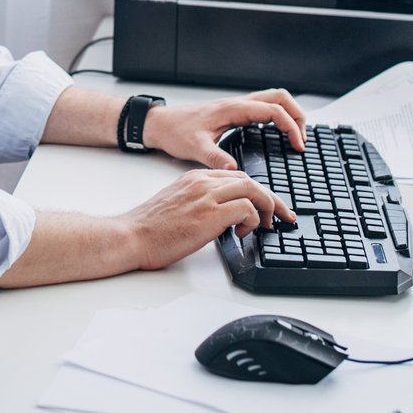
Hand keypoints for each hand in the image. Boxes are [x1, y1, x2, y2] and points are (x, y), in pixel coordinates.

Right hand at [119, 170, 294, 270]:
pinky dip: (252, 221)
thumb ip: (201, 203)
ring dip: (266, 208)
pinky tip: (242, 233)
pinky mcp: (209, 214)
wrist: (131, 236)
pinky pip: (246, 209)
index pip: (236, 176)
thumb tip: (224, 218)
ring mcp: (206, 196)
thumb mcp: (177, 205)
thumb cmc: (149, 228)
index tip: (265, 206)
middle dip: (271, 198)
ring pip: (252, 190)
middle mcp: (202, 182)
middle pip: (249, 180)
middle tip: (281, 216)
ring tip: (266, 225)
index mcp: (194, 178)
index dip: (255, 192)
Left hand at [141, 90, 307, 168]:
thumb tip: (233, 169)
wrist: (160, 124)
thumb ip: (215, 158)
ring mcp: (236, 106)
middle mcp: (237, 104)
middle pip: (279, 97)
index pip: (273, 111)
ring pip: (273, 99)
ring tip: (296, 135)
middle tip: (303, 139)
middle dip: (297, 115)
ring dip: (289, 113)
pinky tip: (277, 133)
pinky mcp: (233, 112)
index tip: (298, 146)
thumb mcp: (194, 147)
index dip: (291, 127)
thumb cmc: (175, 131)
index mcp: (232, 109)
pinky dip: (277, 116)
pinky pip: (263, 107)